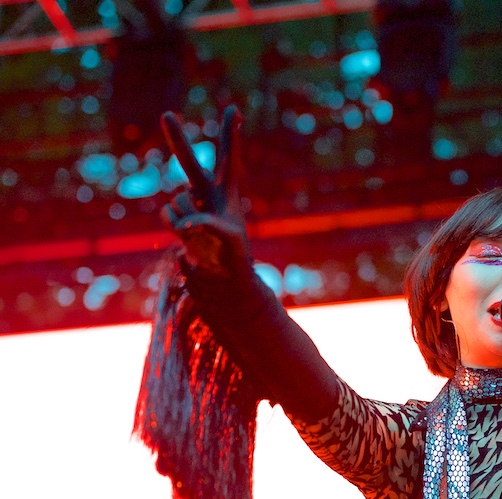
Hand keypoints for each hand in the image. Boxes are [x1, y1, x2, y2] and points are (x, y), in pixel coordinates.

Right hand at [160, 106, 248, 278]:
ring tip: (201, 235)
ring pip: (176, 200)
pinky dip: (175, 226)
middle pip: (191, 164)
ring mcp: (192, 210)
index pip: (229, 159)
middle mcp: (209, 197)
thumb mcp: (228, 238)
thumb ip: (206, 223)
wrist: (223, 285)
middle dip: (177, 139)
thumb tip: (184, 219)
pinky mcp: (179, 224)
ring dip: (183, 215)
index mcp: (228, 195)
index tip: (234, 109)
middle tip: (166, 113)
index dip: (229, 135)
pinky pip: (167, 216)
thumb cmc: (235, 261)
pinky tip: (188, 239)